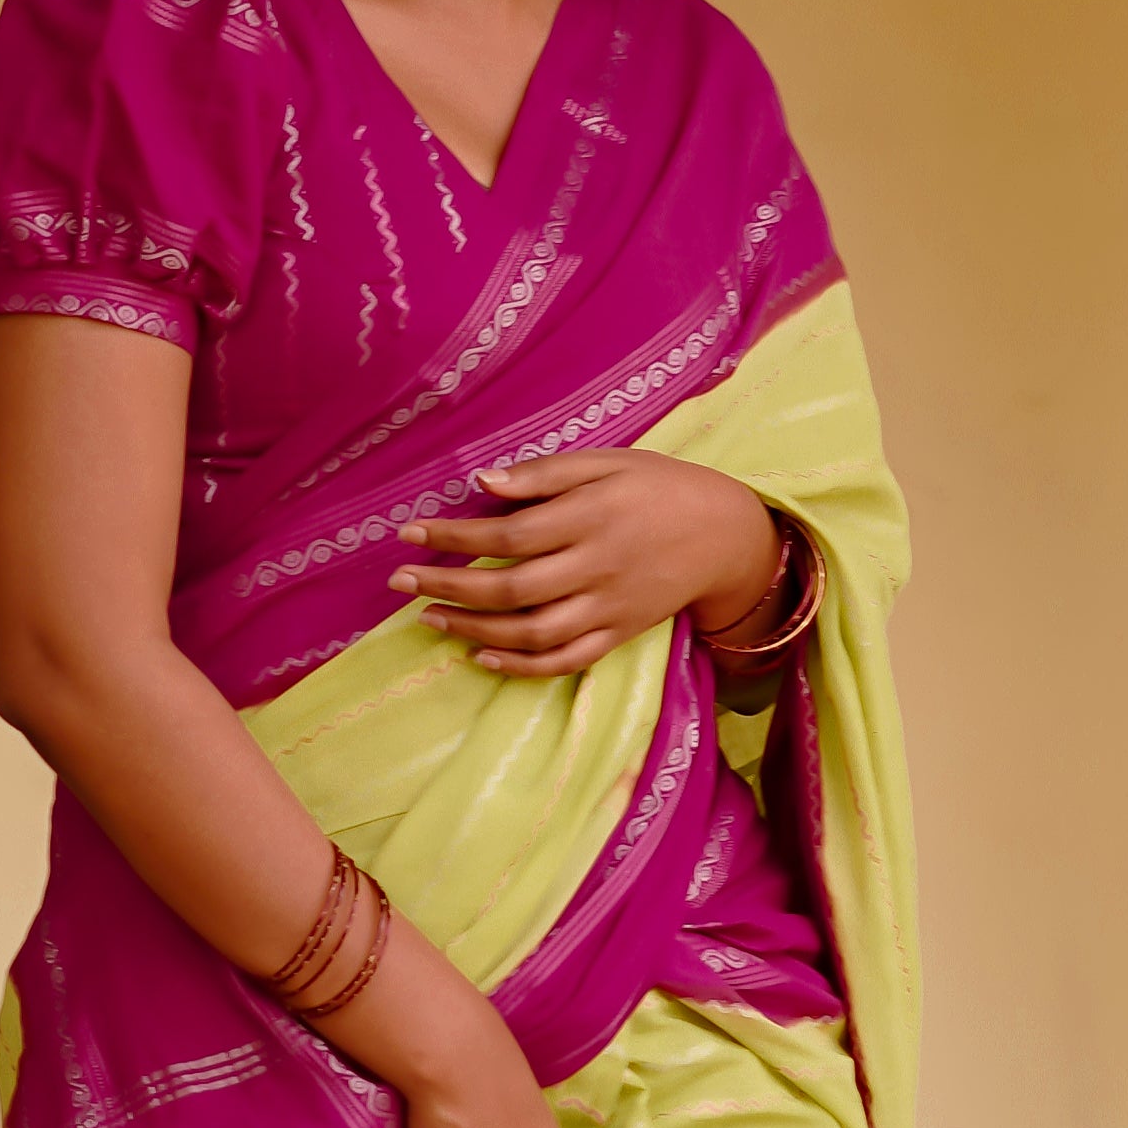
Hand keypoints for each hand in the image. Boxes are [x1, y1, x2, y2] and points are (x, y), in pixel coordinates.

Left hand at [391, 450, 779, 681]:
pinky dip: (520, 666)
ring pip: (532, 632)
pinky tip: (481, 655)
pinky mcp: (619, 634)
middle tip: (401, 581)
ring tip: (430, 617)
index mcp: (591, 515)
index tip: (409, 534)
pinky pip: (565, 662)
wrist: (727, 535)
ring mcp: (609, 606)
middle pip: (510, 587)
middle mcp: (598, 565)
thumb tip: (482, 481)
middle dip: (448, 585)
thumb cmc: (659, 486)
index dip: (454, 536)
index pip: (509, 531)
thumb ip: (546, 472)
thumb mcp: (609, 461)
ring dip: (473, 628)